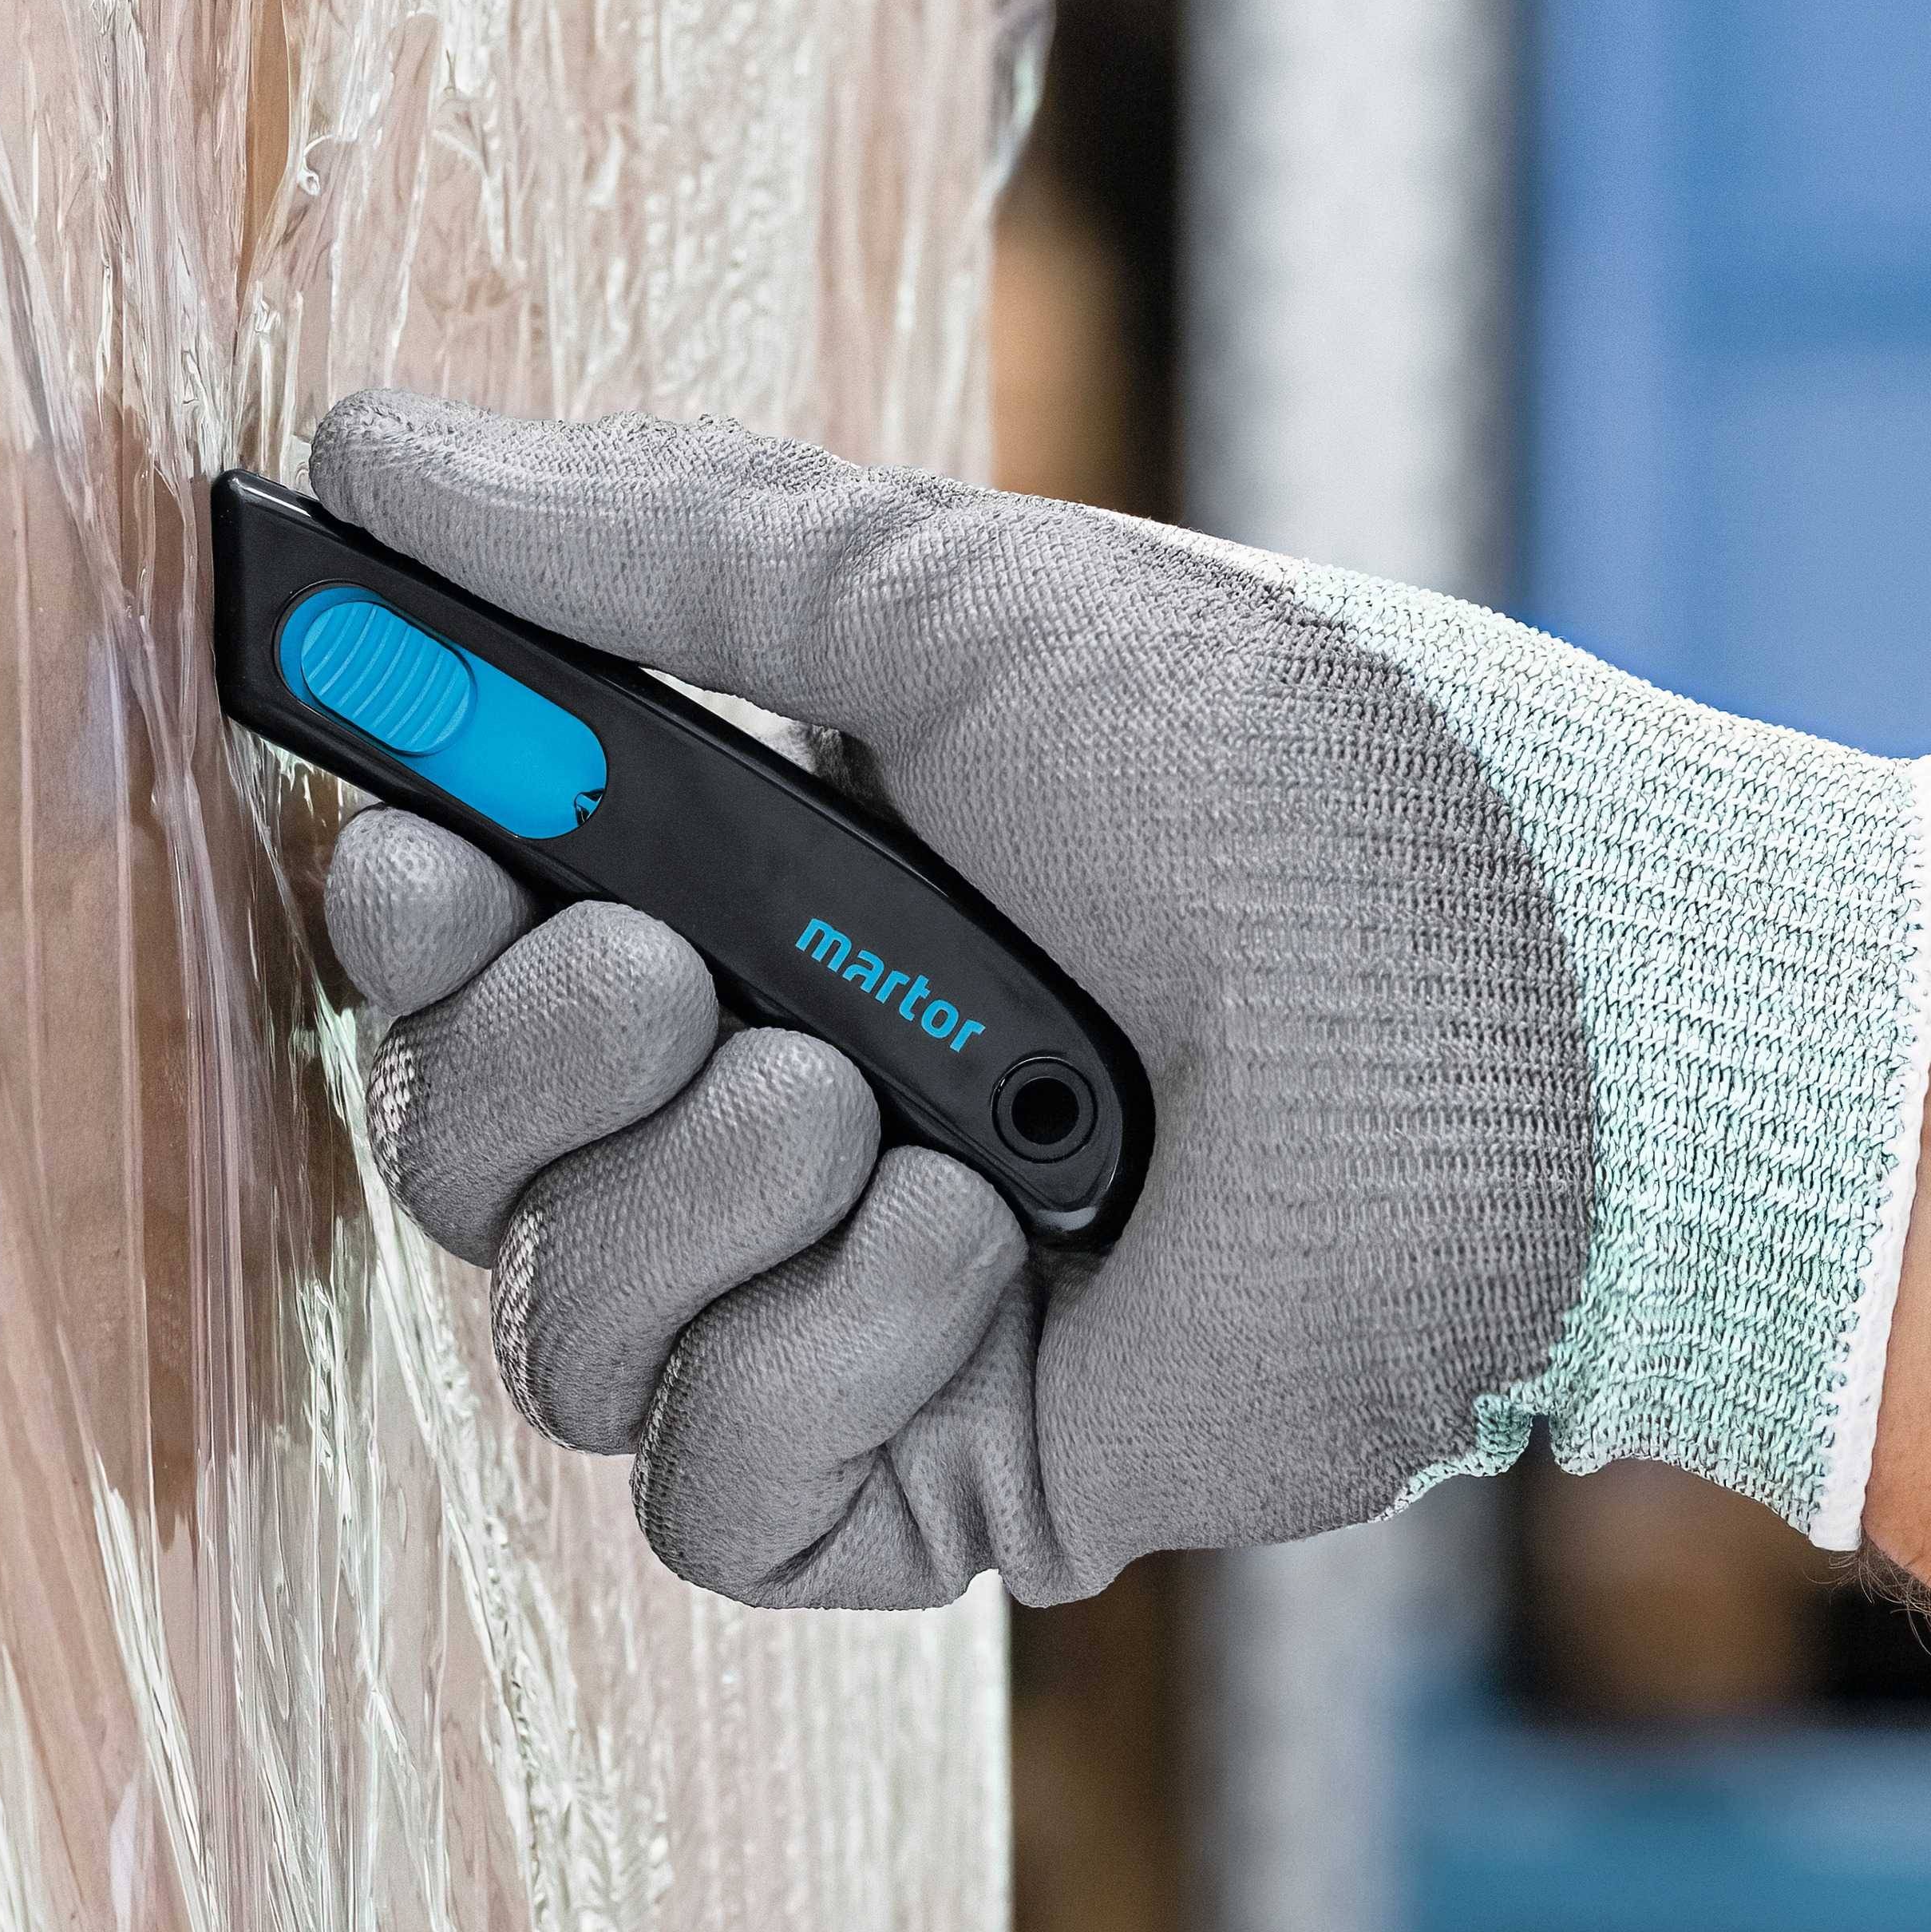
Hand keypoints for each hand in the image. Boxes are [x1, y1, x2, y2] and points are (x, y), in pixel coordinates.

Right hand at [296, 394, 1930, 1609]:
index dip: (396, 906)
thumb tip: (380, 440)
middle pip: (459, 1148)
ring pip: (557, 1333)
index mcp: (772, 895)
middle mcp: (782, 1104)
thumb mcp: (977, 608)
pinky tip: (976, 1250)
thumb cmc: (1311, 792)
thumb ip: (670, 539)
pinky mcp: (934, 1477)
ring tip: (885, 1107)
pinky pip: (713, 1491)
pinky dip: (816, 1356)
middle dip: (521, 1054)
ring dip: (696, 1196)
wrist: (1550, 1031)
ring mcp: (850, 1305)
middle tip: (665, 971)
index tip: (411, 842)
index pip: (465, 938)